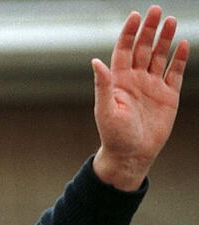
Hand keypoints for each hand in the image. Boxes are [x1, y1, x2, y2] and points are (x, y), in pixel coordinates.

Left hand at [92, 5, 189, 190]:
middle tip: (156, 10)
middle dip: (149, 30)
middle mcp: (135, 80)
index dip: (129, 33)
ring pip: (160, 57)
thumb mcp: (105, 110)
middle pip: (143, 48)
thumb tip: (95, 61)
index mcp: (118, 80)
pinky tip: (183, 44)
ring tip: (171, 21)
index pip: (124, 50)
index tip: (136, 16)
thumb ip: (102, 85)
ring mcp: (152, 86)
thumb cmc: (113, 135)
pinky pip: (174, 73)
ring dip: (165, 39)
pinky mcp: (167, 96)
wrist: (131, 154)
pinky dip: (179, 59)